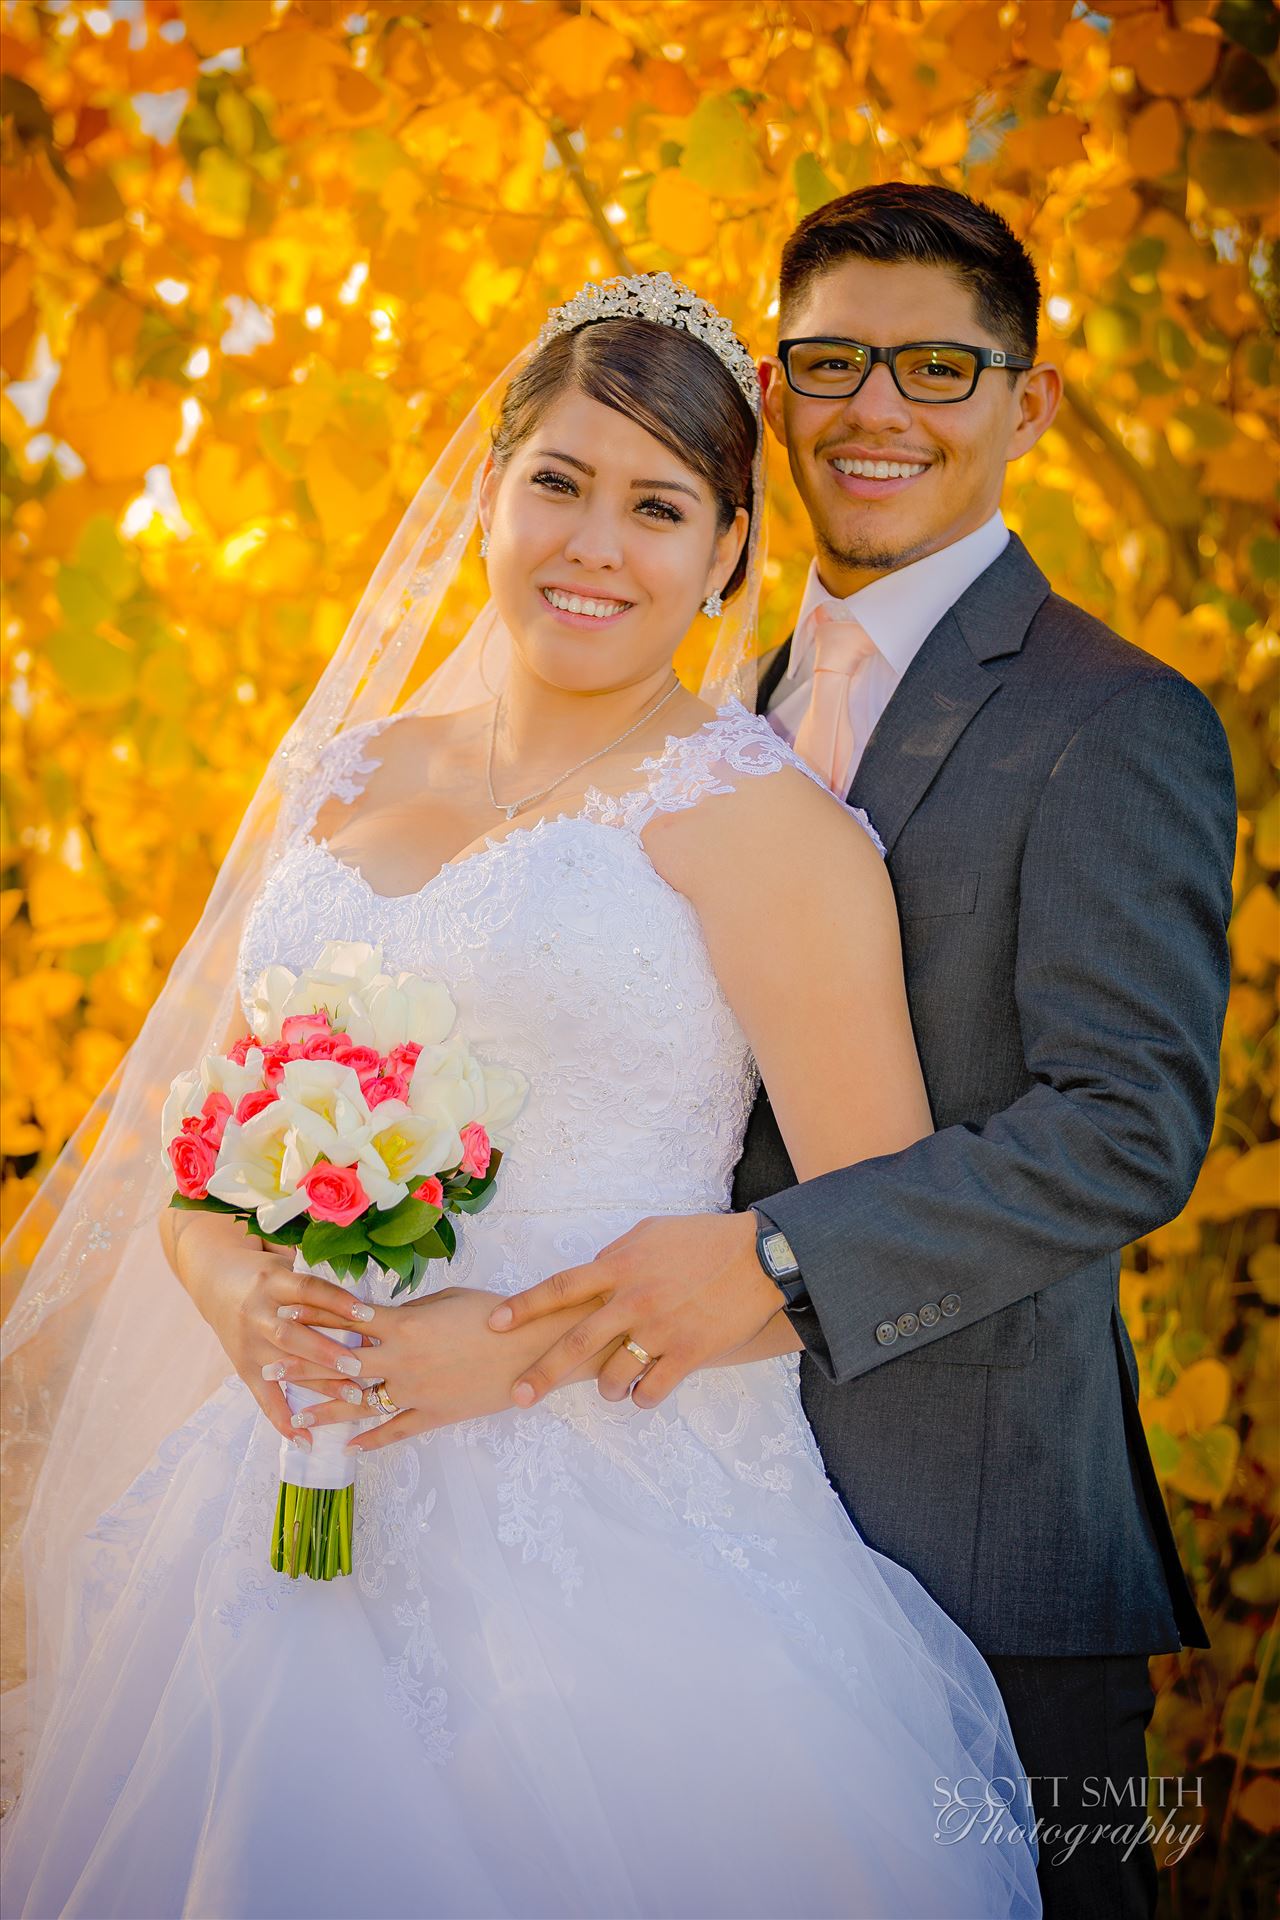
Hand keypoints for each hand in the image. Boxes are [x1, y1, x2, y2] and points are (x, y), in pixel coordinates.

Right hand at [178, 1219, 380, 1448]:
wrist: (217, 1282)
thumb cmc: (268, 1275)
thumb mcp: (288, 1266)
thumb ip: (319, 1282)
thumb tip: (368, 1296)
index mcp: (273, 1281)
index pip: (307, 1290)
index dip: (336, 1301)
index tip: (367, 1314)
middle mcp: (257, 1312)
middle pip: (292, 1334)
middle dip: (326, 1351)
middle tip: (360, 1365)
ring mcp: (248, 1343)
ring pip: (283, 1366)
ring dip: (318, 1383)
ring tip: (354, 1396)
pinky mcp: (243, 1367)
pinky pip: (263, 1397)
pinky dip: (282, 1419)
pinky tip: (305, 1438)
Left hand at [302, 1286, 610, 1454]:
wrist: (533, 1347)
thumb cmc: (495, 1313)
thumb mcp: (446, 1299)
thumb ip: (409, 1311)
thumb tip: (383, 1316)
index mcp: (403, 1326)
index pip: (345, 1322)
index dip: (313, 1317)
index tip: (283, 1314)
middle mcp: (401, 1362)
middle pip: (340, 1366)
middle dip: (302, 1365)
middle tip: (269, 1365)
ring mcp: (416, 1393)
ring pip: (360, 1404)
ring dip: (326, 1410)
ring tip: (296, 1416)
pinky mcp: (435, 1416)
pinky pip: (397, 1431)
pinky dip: (373, 1439)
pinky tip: (351, 1447)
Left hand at [486, 1213, 783, 1408]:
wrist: (761, 1256)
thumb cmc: (704, 1239)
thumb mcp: (651, 1233)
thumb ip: (617, 1255)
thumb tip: (592, 1272)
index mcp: (620, 1266)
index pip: (559, 1288)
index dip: (524, 1306)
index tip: (495, 1323)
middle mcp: (633, 1300)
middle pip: (575, 1342)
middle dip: (543, 1373)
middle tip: (518, 1395)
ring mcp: (661, 1329)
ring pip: (614, 1376)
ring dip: (606, 1389)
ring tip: (610, 1390)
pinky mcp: (689, 1352)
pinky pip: (654, 1390)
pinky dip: (643, 1398)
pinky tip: (644, 1395)